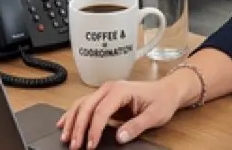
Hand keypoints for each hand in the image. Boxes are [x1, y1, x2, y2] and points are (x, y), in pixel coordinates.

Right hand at [57, 79, 181, 149]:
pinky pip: (84, 104)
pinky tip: (64, 123)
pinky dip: (73, 114)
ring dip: (72, 121)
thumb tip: (120, 137)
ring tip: (66, 137)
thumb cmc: (161, 101)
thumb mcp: (154, 115)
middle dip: (79, 127)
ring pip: (82, 104)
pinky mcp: (103, 97)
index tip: (90, 145)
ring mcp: (105, 91)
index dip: (94, 130)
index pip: (101, 111)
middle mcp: (109, 88)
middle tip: (75, 145)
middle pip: (87, 107)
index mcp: (121, 91)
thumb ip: (136, 126)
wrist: (167, 91)